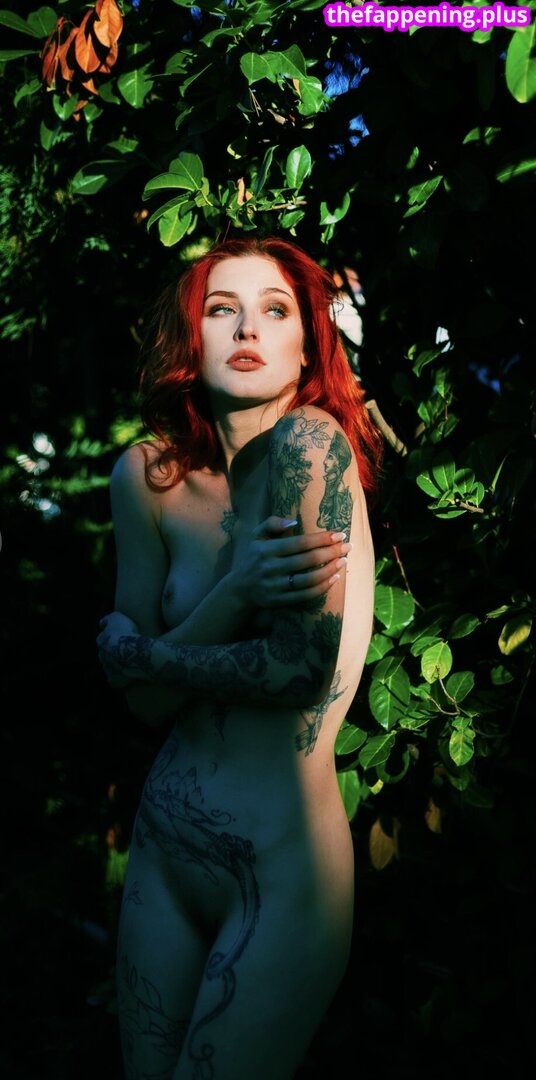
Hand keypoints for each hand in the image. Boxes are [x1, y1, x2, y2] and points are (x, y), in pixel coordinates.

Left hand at [97, 611, 139, 687]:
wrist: (131, 651)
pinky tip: (127, 676)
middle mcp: (101, 655)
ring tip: (126, 664)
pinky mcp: (114, 680)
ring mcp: (107, 668)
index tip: (118, 638)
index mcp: (101, 641)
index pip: (102, 639)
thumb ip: (108, 620)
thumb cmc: (125, 632)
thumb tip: (101, 623)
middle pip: (104, 655)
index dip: (110, 639)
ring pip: (109, 667)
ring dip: (115, 665)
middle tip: (121, 652)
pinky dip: (119, 678)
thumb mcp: (116, 617)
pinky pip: (115, 680)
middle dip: (111, 653)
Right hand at [234, 516, 351, 607]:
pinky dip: (322, 587)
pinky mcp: (280, 600)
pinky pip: (306, 595)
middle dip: (331, 552)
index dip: (321, 538)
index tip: (339, 534)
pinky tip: (334, 578)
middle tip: (348, 546)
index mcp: (266, 550)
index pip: (299, 543)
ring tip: (344, 561)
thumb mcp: (257, 536)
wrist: (239, 589)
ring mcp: (275, 586)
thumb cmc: (254, 557)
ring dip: (330, 570)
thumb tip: (293, 522)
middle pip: (308, 560)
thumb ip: (272, 523)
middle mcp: (271, 568)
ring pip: (309, 579)